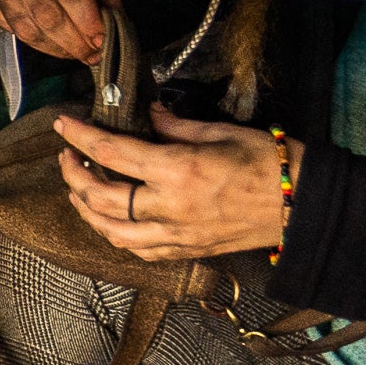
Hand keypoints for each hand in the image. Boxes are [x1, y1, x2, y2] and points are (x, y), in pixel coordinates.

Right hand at [0, 0, 108, 63]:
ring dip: (54, 47)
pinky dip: (34, 39)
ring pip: (25, 27)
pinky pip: (8, 27)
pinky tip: (51, 42)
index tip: (100, 38)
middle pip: (45, 13)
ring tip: (74, 53)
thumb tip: (114, 20)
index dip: (86, 18)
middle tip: (89, 54)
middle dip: (72, 40)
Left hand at [54, 106, 293, 261]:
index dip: (80, 137)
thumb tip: (145, 114)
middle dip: (73, 176)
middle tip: (67, 158)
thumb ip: (175, 126)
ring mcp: (177, 234)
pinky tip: (110, 221)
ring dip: (86, 211)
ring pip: (111, 232)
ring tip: (78, 191)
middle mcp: (170, 207)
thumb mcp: (221, 132)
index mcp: (178, 170)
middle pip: (100, 197)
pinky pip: (139, 250)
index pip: (112, 152)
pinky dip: (116, 236)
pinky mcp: (187, 250)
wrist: (303, 206)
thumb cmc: (269, 162)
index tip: (62, 126)